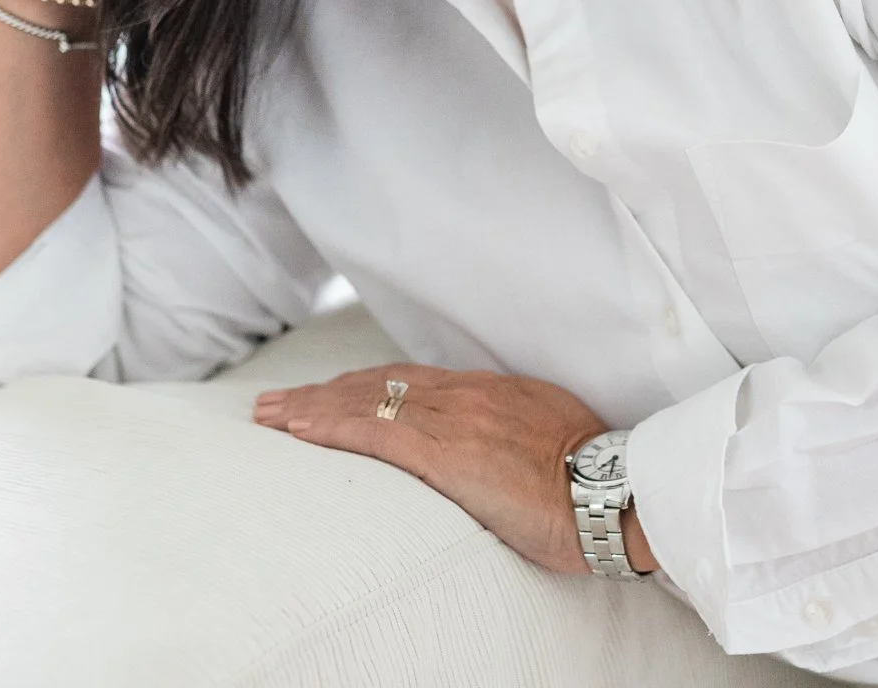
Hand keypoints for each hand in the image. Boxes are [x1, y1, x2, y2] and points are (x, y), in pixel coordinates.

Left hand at [251, 364, 654, 576]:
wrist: (606, 495)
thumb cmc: (587, 480)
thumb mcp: (547, 437)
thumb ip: (509, 432)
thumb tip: (489, 448)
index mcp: (490, 393)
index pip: (410, 382)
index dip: (362, 386)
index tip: (326, 393)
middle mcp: (466, 396)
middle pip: (378, 384)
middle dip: (323, 392)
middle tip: (277, 401)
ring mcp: (453, 420)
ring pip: (366, 401)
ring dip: (311, 406)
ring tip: (271, 414)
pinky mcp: (443, 452)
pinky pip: (372, 431)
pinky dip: (329, 426)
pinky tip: (298, 429)